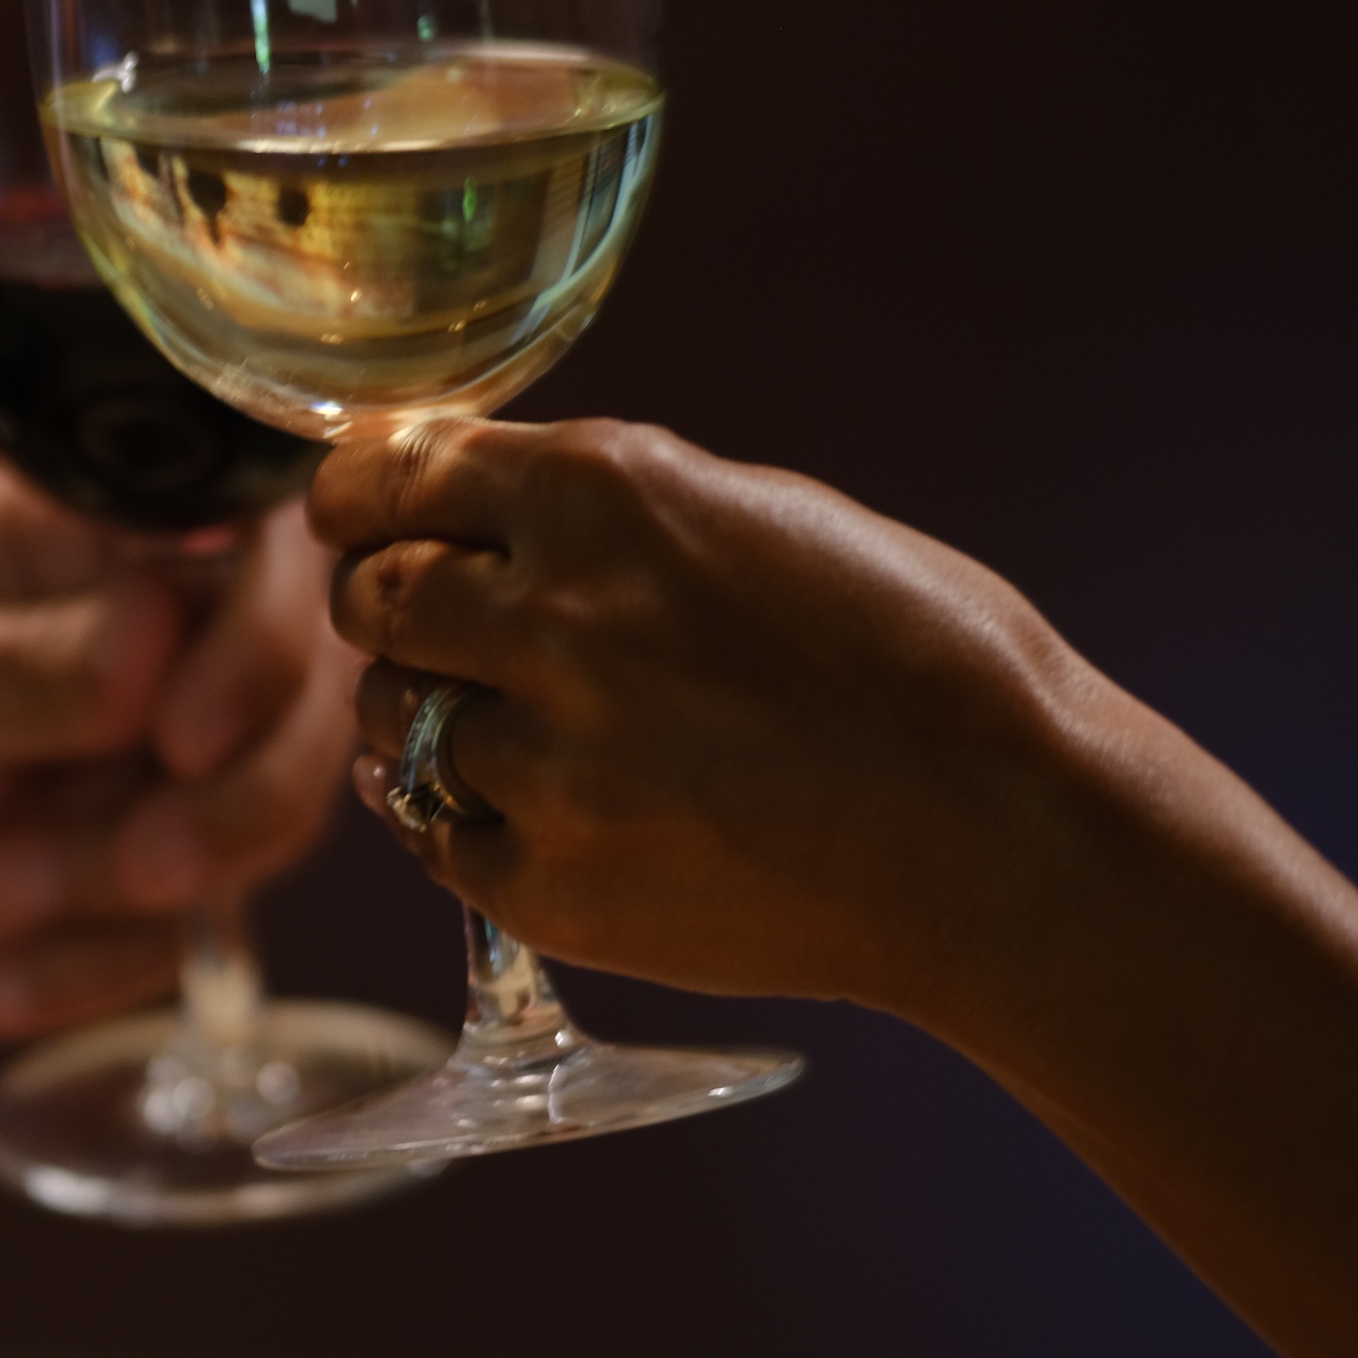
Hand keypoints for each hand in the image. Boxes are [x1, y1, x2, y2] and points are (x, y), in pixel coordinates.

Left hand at [0, 464, 354, 1036]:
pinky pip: (188, 928)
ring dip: (152, 893)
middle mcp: (146, 625)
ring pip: (266, 816)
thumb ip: (20, 665)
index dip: (260, 638)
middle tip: (132, 864)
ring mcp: (148, 751)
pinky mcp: (129, 868)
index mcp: (86, 525)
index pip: (255, 541)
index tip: (183, 734)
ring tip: (4, 912)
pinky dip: (102, 969)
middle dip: (235, 796)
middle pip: (301, 693)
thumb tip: (161, 627)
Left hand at [313, 417, 1119, 1015]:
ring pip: (391, 721)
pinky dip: (471, 822)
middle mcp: (551, 615)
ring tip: (529, 730)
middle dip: (390, 606)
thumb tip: (478, 513)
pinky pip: (437, 837)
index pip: (389, 474)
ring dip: (430, 718)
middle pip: (371, 599)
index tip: (356, 513)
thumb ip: (606, 514)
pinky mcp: (546, 883)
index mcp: (604, 495)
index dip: (360, 497)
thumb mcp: (764, 518)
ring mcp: (543, 761)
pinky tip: (551, 813)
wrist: (1002, 838)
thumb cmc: (919, 660)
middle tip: (434, 629)